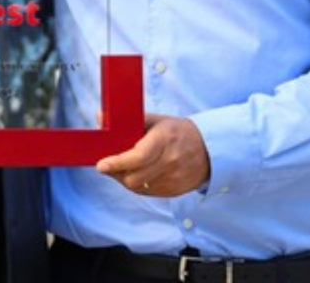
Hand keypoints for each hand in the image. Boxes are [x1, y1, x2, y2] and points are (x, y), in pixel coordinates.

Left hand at [95, 114, 209, 197]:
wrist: (210, 149)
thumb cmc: (178, 132)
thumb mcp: (158, 121)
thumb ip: (129, 121)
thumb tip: (100, 116)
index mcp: (164, 140)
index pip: (138, 157)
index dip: (117, 163)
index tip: (101, 165)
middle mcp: (170, 161)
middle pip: (135, 178)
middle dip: (117, 173)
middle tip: (108, 166)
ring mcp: (174, 178)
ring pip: (139, 187)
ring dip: (126, 179)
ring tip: (123, 168)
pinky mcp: (176, 190)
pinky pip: (148, 192)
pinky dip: (139, 185)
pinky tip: (138, 174)